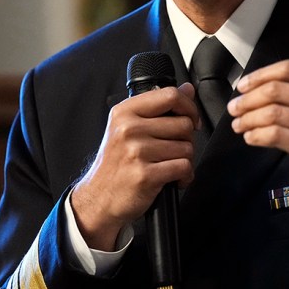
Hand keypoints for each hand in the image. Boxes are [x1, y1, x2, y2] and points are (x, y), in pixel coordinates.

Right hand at [72, 83, 198, 250]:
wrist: (98, 199)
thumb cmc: (115, 164)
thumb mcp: (127, 129)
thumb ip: (158, 107)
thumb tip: (187, 89)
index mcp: (124, 112)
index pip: (170, 95)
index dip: (189, 107)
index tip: (191, 119)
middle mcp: (129, 129)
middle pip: (184, 124)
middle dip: (186, 140)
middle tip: (173, 150)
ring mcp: (137, 151)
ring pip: (187, 147)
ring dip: (185, 160)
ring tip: (168, 166)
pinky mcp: (146, 175)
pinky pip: (184, 168)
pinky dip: (185, 177)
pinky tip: (173, 180)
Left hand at [228, 26, 288, 213]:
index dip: (260, 75)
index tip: (243, 85)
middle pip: (276, 91)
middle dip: (248, 99)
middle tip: (233, 107)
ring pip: (272, 114)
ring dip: (247, 118)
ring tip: (238, 123)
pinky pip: (275, 136)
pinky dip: (256, 135)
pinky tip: (250, 136)